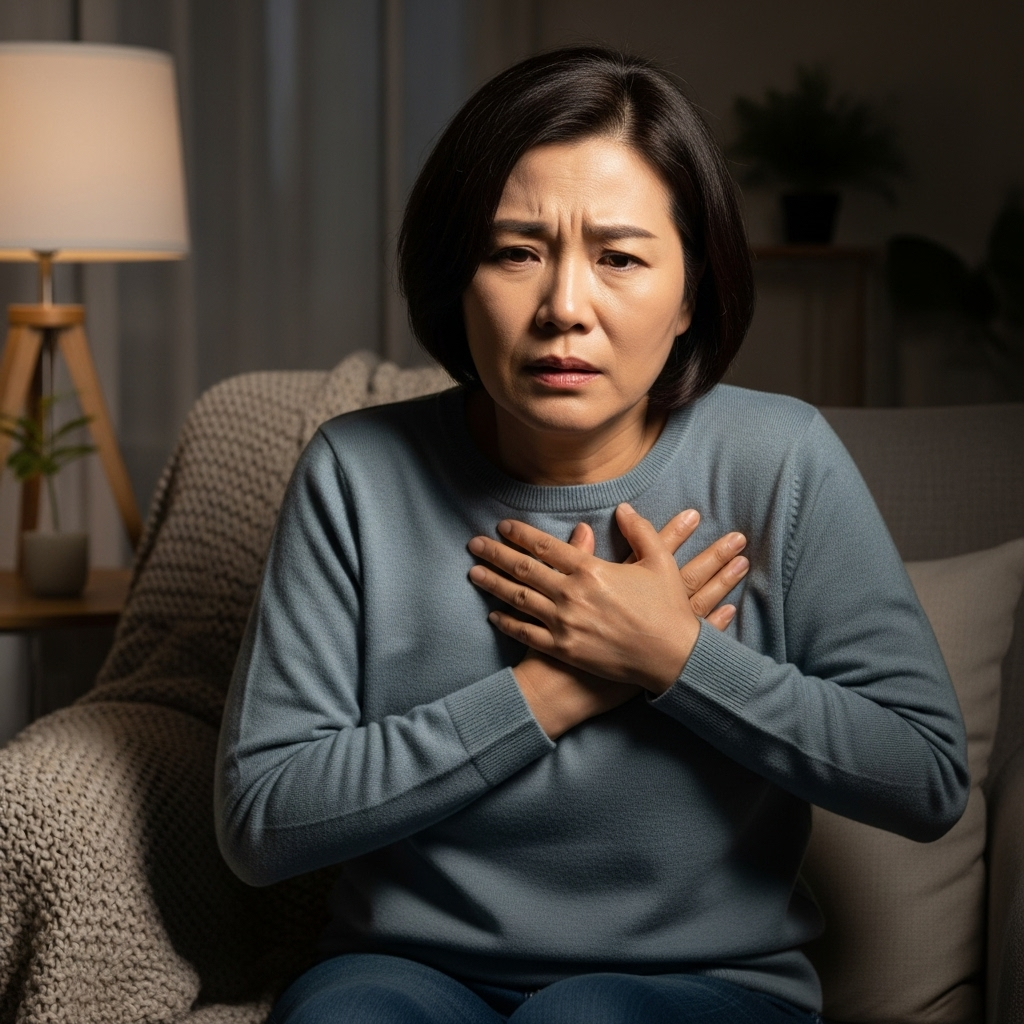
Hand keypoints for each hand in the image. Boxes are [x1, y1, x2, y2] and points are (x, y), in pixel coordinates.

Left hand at [468, 505, 748, 699]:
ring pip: (519, 599)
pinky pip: (527, 634)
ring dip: (493, 583)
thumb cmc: (668, 610)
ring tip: (473, 572)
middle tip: (474, 543)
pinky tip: (493, 614)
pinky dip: (507, 622)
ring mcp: (565, 623)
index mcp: (591, 570)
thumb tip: (623, 508)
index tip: (503, 526)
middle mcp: (572, 594)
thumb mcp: (660, 563)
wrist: (672, 659)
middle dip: (495, 553)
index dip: (521, 534)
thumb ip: (640, 531)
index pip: (546, 546)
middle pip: (523, 569)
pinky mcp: (564, 649)